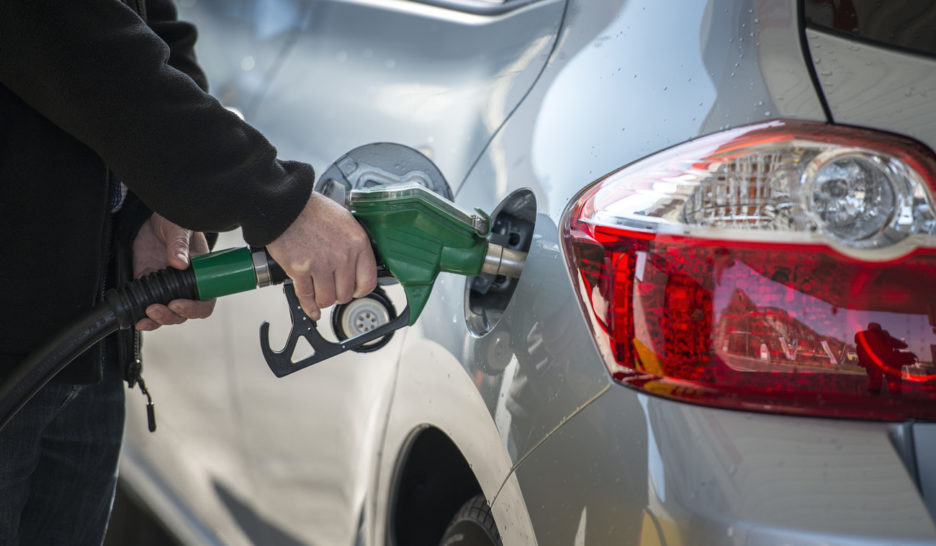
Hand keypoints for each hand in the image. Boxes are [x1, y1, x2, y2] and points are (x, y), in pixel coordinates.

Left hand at [132, 213, 215, 330]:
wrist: (152, 218)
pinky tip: (138, 319)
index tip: (178, 303)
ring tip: (147, 314)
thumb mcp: (179, 228)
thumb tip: (180, 263)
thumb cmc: (174, 220)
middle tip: (157, 308)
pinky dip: (145, 317)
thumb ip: (179, 244)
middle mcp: (187, 284)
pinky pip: (149, 307)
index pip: (206, 300)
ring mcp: (168, 287)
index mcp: (202, 273)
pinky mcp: (150, 286)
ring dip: (159, 319)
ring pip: (169, 314)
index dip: (195, 308)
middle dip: (172, 315)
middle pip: (186, 312)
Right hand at [266, 192, 376, 319]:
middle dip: (338, 294)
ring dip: (322, 299)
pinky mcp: (300, 269)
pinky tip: (312, 309)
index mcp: (357, 243)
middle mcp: (342, 255)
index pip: (368, 281)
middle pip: (345, 294)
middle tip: (332, 288)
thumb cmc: (312, 210)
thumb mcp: (345, 221)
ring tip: (319, 291)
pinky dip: (309, 306)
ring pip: (327, 299)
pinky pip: (307, 296)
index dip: (360, 290)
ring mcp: (321, 264)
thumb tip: (358, 266)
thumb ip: (354, 245)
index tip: (354, 290)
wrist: (285, 204)